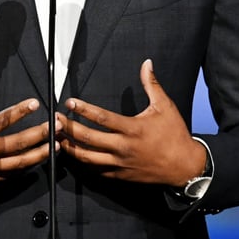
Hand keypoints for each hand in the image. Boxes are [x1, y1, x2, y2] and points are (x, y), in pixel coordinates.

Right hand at [0, 68, 52, 193]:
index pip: (2, 121)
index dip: (20, 111)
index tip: (35, 103)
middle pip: (17, 144)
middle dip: (40, 134)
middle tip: (58, 125)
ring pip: (19, 163)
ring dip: (40, 153)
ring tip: (57, 145)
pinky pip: (10, 176)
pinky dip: (25, 169)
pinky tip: (38, 161)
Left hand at [57, 59, 205, 186]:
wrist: (184, 166)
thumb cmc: (175, 134)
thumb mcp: (165, 106)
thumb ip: (152, 84)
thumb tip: (146, 63)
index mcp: (132, 129)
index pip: (101, 118)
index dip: (83, 109)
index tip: (69, 102)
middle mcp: (123, 147)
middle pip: (88, 139)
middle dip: (69, 128)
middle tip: (54, 120)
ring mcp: (120, 164)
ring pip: (88, 158)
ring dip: (70, 147)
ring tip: (58, 138)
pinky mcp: (120, 176)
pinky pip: (96, 170)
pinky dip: (83, 162)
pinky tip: (74, 154)